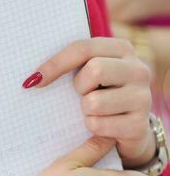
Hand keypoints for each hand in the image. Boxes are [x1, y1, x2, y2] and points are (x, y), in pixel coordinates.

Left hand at [24, 38, 155, 166]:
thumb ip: (73, 63)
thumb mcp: (91, 71)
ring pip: (95, 101)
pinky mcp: (139, 125)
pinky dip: (92, 127)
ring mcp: (143, 98)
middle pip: (95, 70)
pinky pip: (99, 125)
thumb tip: (32, 77)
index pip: (83, 48)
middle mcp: (138, 70)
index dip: (56, 63)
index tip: (35, 79)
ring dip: (85, 110)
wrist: (132, 128)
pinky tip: (102, 126)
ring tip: (94, 110)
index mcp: (122, 48)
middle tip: (82, 94)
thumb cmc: (102, 92)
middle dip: (79, 86)